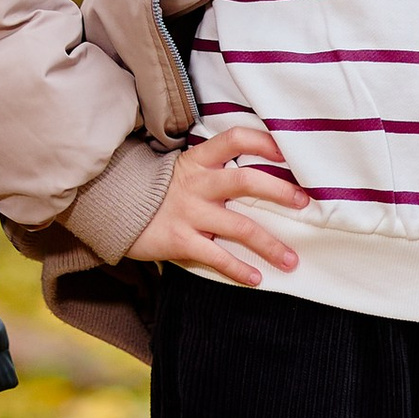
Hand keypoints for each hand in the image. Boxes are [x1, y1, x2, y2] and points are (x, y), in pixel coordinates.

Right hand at [130, 121, 311, 288]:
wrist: (114, 207)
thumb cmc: (159, 190)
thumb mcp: (184, 169)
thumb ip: (214, 168)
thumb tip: (260, 170)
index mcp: (199, 160)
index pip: (235, 139)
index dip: (263, 141)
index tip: (289, 151)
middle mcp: (197, 184)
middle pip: (245, 180)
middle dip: (278, 191)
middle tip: (304, 203)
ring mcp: (189, 212)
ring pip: (239, 226)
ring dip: (269, 245)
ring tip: (291, 260)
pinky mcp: (179, 240)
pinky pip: (216, 256)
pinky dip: (238, 270)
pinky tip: (256, 278)